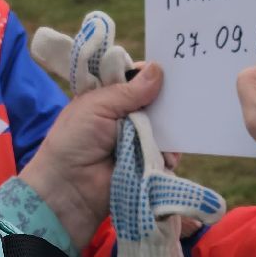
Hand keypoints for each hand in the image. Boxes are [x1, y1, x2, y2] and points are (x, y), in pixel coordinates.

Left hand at [19, 62, 163, 250]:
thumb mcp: (98, 107)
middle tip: (186, 92)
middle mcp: (125, 116)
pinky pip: (167, 152)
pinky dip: (170, 152)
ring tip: (180, 123)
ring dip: (171, 126)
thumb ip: (129, 91)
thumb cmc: (74, 141)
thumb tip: (158, 69)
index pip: (133, 79)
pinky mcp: (147, 162)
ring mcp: (137, 140)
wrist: (69, 189)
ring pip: (164, 126)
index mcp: (108, 98)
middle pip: (154, 101)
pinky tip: (168, 153)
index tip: (170, 67)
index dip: (149, 74)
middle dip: (167, 98)